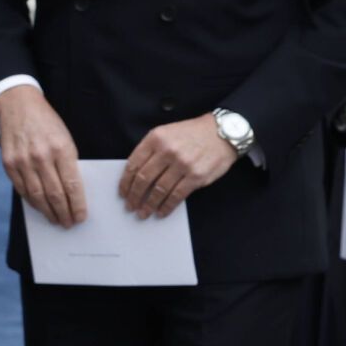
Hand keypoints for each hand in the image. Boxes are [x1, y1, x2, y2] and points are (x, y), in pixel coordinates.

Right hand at [0, 86, 85, 227]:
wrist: (19, 105)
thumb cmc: (47, 123)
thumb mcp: (65, 138)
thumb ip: (68, 163)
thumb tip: (72, 192)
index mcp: (61, 149)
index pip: (72, 185)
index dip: (77, 205)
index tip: (81, 217)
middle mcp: (41, 156)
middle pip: (55, 194)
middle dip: (64, 212)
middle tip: (69, 223)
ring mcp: (22, 161)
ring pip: (37, 195)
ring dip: (48, 211)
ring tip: (55, 219)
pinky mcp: (8, 163)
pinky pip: (21, 189)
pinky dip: (31, 201)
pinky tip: (39, 206)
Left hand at [119, 115, 236, 217]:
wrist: (223, 132)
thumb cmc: (192, 134)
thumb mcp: (166, 132)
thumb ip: (151, 150)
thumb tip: (135, 174)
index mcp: (156, 139)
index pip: (133, 164)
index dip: (125, 182)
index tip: (122, 193)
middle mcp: (167, 151)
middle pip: (143, 179)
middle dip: (134, 196)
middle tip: (130, 206)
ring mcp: (182, 164)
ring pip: (159, 190)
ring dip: (149, 204)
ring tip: (143, 213)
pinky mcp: (196, 176)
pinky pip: (177, 196)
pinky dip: (166, 206)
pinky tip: (161, 212)